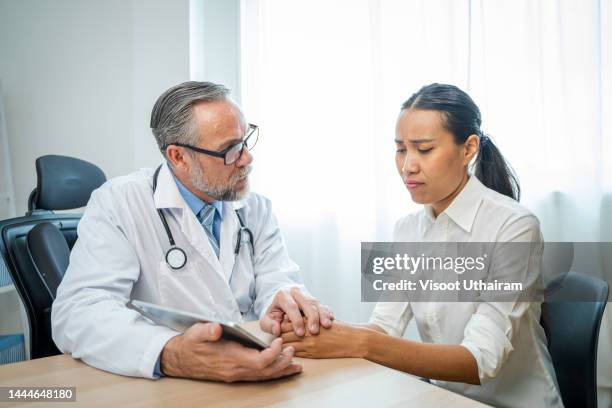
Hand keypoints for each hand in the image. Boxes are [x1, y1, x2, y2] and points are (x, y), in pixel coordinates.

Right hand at [160, 322, 301, 381]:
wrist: (179, 360)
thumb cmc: (190, 344)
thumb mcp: (196, 332)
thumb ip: (207, 330)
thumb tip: (216, 328)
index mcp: (229, 358)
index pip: (257, 361)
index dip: (272, 353)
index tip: (279, 341)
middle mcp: (234, 370)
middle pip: (265, 371)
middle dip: (282, 362)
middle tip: (293, 350)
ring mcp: (236, 374)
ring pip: (263, 376)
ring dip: (280, 370)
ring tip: (296, 365)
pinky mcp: (236, 374)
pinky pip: (258, 377)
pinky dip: (272, 373)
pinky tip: (282, 370)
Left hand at [260, 287, 333, 336]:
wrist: (283, 301)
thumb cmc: (275, 313)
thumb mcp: (267, 318)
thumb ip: (269, 325)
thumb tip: (277, 330)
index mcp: (283, 295)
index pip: (291, 306)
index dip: (296, 320)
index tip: (299, 332)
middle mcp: (296, 293)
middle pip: (307, 303)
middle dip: (311, 317)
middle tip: (314, 331)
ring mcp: (307, 296)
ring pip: (317, 303)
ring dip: (322, 315)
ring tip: (326, 325)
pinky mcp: (315, 301)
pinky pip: (323, 305)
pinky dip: (327, 312)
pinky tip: (331, 320)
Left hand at [280, 319, 367, 358]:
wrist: (352, 339)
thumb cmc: (339, 327)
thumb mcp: (322, 317)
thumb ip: (308, 317)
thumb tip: (292, 319)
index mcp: (309, 318)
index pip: (287, 320)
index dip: (281, 322)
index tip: (278, 323)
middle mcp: (307, 330)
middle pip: (284, 332)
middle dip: (279, 333)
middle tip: (276, 334)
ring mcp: (309, 343)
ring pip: (287, 344)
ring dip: (283, 343)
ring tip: (281, 342)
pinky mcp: (312, 353)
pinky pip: (295, 353)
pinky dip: (290, 351)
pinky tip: (289, 350)